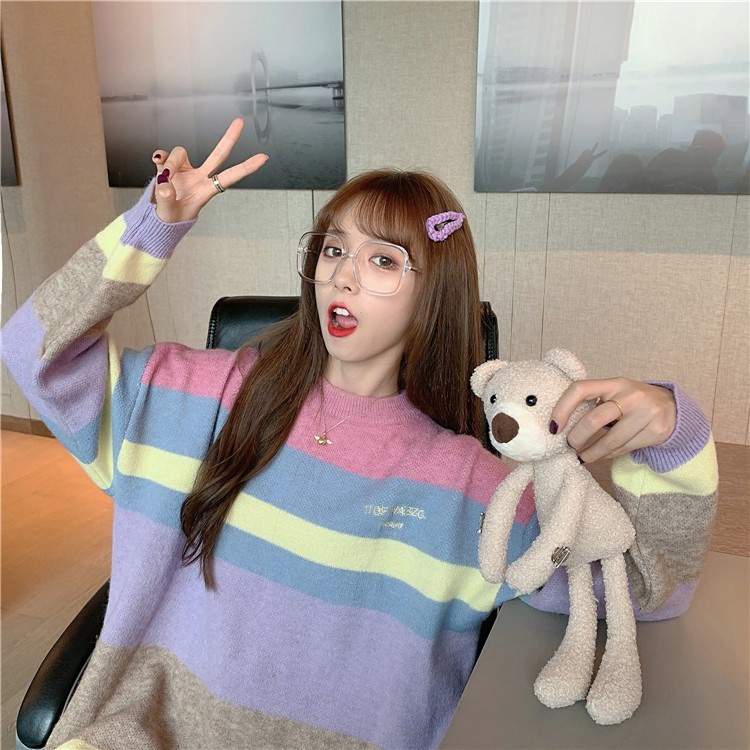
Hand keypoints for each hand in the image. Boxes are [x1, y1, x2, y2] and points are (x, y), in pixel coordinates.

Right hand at [151, 118, 267, 222]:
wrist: (158, 217)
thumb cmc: (170, 219)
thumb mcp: (169, 214)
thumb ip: (166, 199)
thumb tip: (164, 183)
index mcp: (206, 191)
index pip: (229, 177)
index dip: (246, 168)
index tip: (263, 158)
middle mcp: (199, 177)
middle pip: (217, 155)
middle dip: (229, 138)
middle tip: (240, 122)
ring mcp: (185, 170)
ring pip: (180, 153)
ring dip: (170, 163)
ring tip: (163, 182)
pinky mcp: (169, 166)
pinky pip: (163, 155)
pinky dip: (159, 159)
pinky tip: (158, 167)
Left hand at [550, 378, 676, 463]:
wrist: (674, 406)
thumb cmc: (633, 401)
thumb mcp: (616, 392)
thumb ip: (594, 401)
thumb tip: (561, 424)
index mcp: (614, 383)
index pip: (580, 389)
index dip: (562, 408)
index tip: (553, 426)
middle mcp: (630, 395)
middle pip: (595, 419)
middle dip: (577, 436)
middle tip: (569, 445)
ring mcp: (646, 413)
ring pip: (611, 440)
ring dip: (591, 453)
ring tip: (581, 457)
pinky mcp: (655, 431)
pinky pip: (625, 448)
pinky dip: (608, 455)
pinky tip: (601, 456)